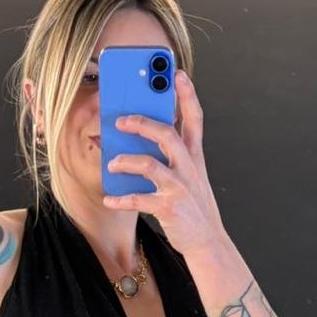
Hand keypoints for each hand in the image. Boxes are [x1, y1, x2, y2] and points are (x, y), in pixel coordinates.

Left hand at [103, 70, 222, 257]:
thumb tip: (145, 136)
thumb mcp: (192, 175)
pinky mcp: (168, 208)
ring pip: (150, 165)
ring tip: (111, 163)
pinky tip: (109, 198)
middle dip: (143, 124)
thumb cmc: (193, 206)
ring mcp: (179, 188)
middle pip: (167, 135)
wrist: (207, 242)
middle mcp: (189, 168)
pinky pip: (139, 199)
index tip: (177, 73)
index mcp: (195, 156)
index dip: (187, 94)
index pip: (195, 118)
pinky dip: (121, 199)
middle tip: (122, 120)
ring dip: (126, 161)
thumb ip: (174, 155)